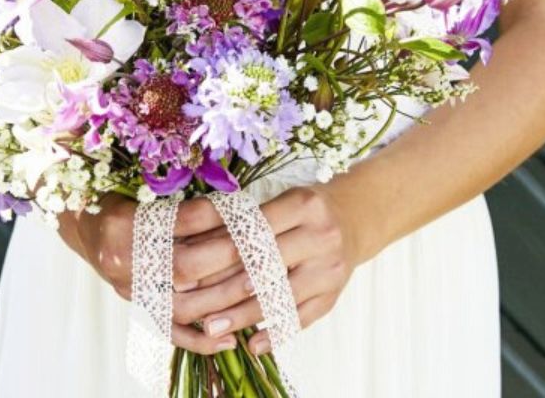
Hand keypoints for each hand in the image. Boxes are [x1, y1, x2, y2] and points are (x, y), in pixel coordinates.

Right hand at [63, 195, 240, 355]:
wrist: (84, 223)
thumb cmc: (120, 196)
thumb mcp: (143, 186)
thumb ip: (180, 196)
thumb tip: (234, 202)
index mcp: (125, 220)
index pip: (182, 219)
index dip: (218, 216)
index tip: (250, 211)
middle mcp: (123, 258)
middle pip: (184, 265)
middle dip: (228, 259)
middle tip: (263, 251)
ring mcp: (129, 289)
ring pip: (180, 305)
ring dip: (222, 299)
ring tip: (256, 289)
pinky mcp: (135, 307)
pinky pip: (168, 331)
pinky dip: (200, 339)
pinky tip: (229, 339)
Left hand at [170, 182, 364, 355]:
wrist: (354, 220)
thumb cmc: (305, 210)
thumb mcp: (280, 201)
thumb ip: (244, 221)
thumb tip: (194, 243)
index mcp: (303, 205)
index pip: (255, 230)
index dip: (220, 250)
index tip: (190, 268)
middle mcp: (320, 236)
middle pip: (265, 266)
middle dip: (225, 288)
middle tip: (193, 304)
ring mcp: (329, 269)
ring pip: (280, 297)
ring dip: (242, 316)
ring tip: (212, 327)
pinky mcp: (333, 296)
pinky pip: (300, 319)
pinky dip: (274, 333)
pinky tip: (251, 343)